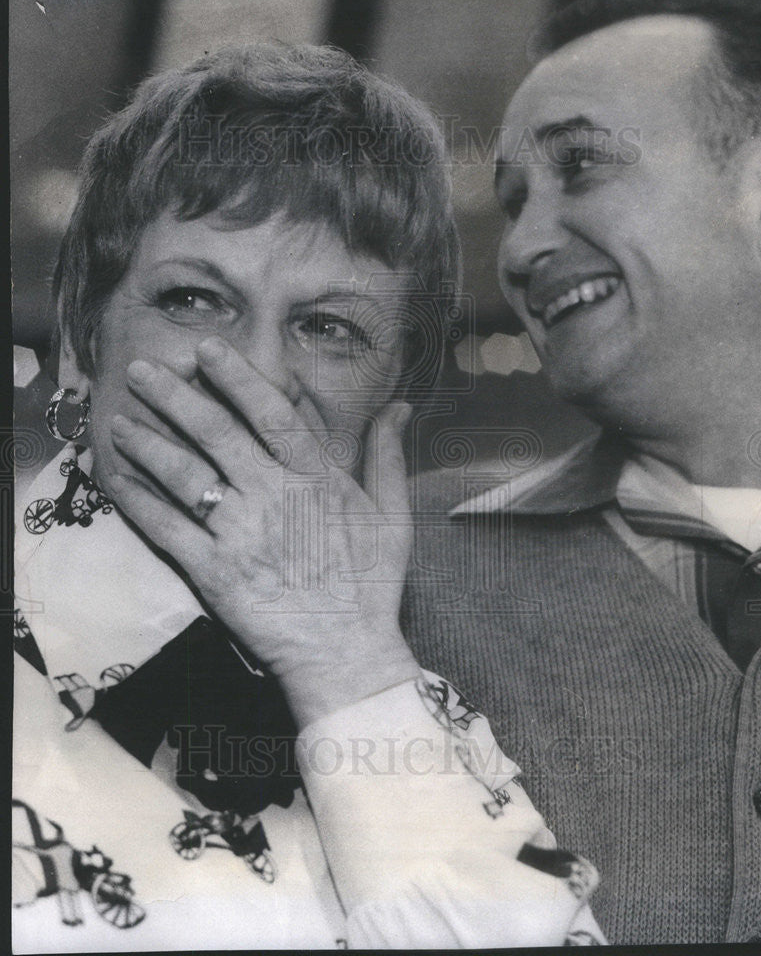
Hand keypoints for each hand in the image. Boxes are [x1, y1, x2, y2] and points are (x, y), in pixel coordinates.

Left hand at [105, 336, 420, 727]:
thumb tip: (400, 406)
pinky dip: (136, 499)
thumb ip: (388, 456)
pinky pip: (166, 528)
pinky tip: (115, 475)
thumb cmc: (371, 585)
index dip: (236, 378)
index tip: (207, 350)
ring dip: (147, 442)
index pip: (272, 414)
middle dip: (174, 397)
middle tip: (141, 370)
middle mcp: (273, 497)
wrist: (346, 655)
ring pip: (183, 475)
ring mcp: (239, 534)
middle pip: (215, 434)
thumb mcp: (392, 516)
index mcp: (317, 479)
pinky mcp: (212, 572)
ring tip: (119, 418)